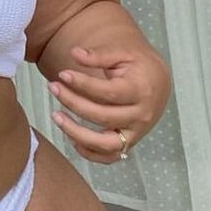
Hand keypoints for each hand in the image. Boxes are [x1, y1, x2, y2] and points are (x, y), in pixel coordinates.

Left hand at [47, 44, 170, 163]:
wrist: (156, 81)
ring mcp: (136, 133)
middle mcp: (141, 116)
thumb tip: (75, 53)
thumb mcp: (122, 53)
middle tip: (53, 87)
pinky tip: (71, 137)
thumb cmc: (138, 65)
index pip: (108, 92)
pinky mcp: (130, 143)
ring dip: (77, 133)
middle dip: (73, 103)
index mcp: (142, 91)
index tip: (63, 74)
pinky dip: (89, 153)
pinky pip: (109, 157)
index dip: (82, 84)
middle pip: (103, 116)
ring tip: (56, 116)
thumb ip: (99, 55)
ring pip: (105, 144)